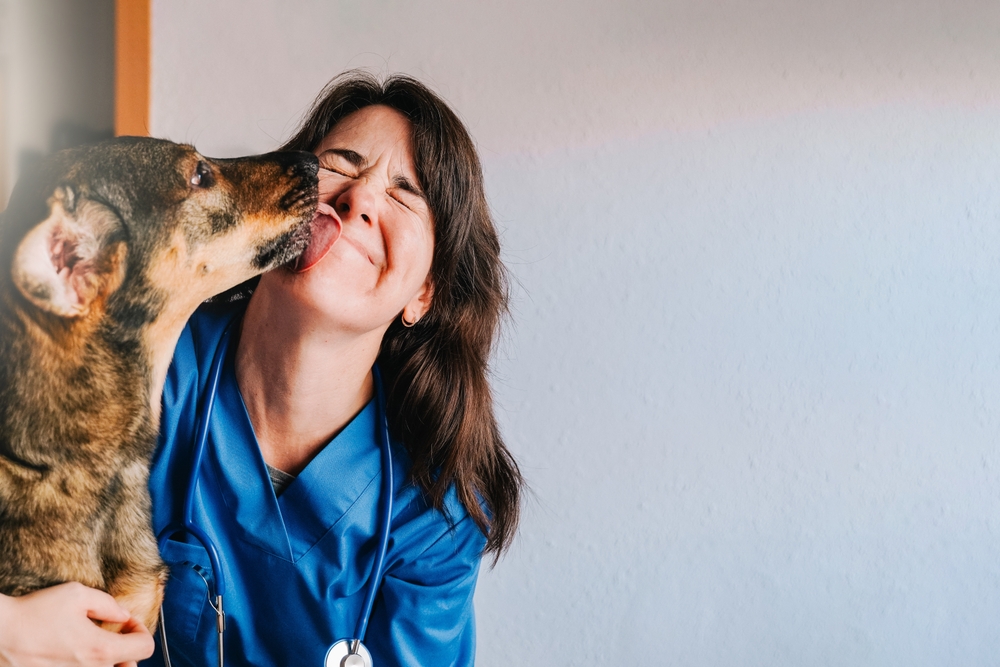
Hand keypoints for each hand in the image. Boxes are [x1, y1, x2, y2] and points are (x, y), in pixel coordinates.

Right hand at [0, 583, 154, 666]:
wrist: (0, 632)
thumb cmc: (36, 612)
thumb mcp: (77, 594)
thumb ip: (108, 604)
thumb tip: (123, 615)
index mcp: (99, 649)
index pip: (145, 648)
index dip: (141, 630)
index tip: (127, 622)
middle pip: (131, 666)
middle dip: (129, 648)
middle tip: (115, 633)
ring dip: (112, 660)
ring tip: (98, 644)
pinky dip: (91, 665)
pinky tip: (79, 653)